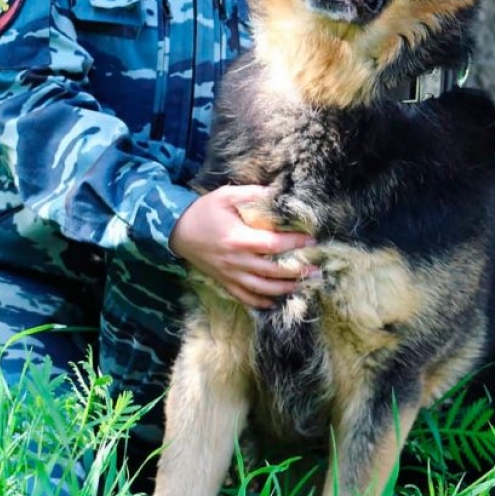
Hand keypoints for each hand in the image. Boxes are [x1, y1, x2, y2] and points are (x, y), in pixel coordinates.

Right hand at [169, 185, 316, 308]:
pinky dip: (262, 301)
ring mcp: (230, 275)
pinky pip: (245, 297)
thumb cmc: (204, 211)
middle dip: (297, 271)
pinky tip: (276, 300)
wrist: (177, 231)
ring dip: (285, 289)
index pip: (273, 244)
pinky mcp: (224, 282)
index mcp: (238, 238)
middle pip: (273, 271)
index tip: (312, 241)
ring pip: (263, 288)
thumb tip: (278, 193)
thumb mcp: (226, 195)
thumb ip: (253, 194)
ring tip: (304, 285)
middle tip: (316, 270)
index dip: (294, 244)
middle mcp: (236, 261)